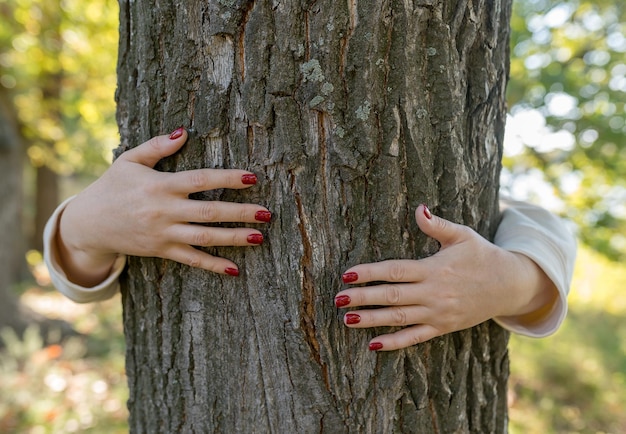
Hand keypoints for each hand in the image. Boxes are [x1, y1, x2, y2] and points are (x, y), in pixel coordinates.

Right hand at [56, 127, 270, 285]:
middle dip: (240, 213)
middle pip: (210, 212)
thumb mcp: (129, 160)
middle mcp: (164, 211)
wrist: (88, 224)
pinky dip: (212, 265)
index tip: (252, 177)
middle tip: (267, 213)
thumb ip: (157, 146)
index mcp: (160, 185)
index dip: (228, 178)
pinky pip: (191, 259)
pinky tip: (234, 268)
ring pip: (205, 238)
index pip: (201, 180)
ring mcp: (164, 233)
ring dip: (234, 238)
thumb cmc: (112, 187)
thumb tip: (184, 131)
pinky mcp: (162, 251)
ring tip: (260, 237)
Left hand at [335, 204, 557, 350]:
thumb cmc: (482, 255)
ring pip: (399, 319)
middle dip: (363, 298)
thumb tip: (419, 207)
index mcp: (434, 269)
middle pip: (392, 296)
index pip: (395, 271)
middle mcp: (433, 293)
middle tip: (338, 299)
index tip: (347, 274)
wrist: (509, 285)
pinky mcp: (442, 327)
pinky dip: (394, 342)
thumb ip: (437, 225)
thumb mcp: (462, 235)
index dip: (369, 273)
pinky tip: (373, 343)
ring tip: (347, 320)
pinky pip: (415, 338)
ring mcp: (437, 313)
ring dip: (372, 320)